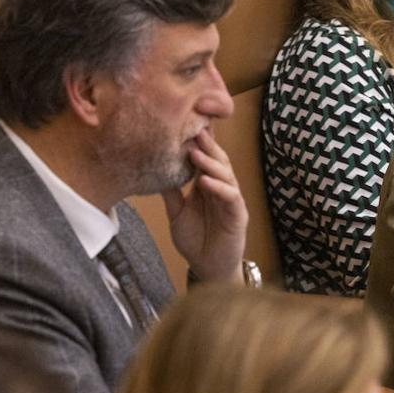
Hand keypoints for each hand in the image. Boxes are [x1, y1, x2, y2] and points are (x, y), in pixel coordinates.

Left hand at [163, 128, 247, 282]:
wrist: (207, 268)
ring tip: (196, 152)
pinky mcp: (238, 214)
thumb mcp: (177, 213)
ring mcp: (231, 200)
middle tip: (194, 128)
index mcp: (207, 186)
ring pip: (226, 174)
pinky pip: (230, 196)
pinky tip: (204, 181)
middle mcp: (221, 188)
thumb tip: (155, 170)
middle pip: (217, 161)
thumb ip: (171, 193)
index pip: (205, 159)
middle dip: (207, 145)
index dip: (199, 143)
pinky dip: (218, 187)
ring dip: (211, 163)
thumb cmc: (195, 240)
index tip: (187, 125)